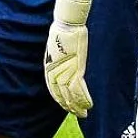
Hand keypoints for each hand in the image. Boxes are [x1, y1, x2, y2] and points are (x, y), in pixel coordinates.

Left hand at [44, 0, 93, 117]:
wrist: (67, 23)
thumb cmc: (62, 32)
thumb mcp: (55, 49)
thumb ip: (58, 60)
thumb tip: (63, 64)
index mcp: (49, 68)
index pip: (53, 90)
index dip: (60, 100)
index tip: (66, 107)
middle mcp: (55, 72)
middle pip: (61, 95)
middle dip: (69, 107)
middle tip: (77, 114)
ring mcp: (65, 71)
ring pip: (70, 95)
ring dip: (78, 106)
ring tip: (84, 113)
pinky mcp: (76, 69)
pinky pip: (79, 89)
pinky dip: (84, 99)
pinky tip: (89, 105)